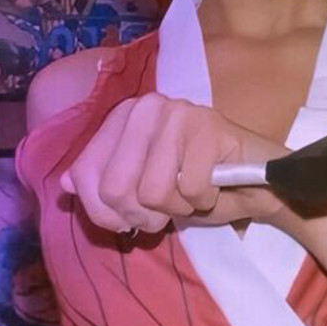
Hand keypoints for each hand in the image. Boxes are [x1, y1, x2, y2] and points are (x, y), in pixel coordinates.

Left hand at [59, 93, 290, 235]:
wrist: (259, 182)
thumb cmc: (199, 185)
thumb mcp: (143, 188)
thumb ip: (105, 182)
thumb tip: (67, 187)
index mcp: (124, 117)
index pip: (85, 176)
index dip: (104, 213)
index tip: (130, 219)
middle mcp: (147, 106)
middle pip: (116, 189)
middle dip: (143, 215)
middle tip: (167, 211)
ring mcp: (180, 114)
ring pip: (153, 193)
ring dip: (177, 210)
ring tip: (193, 196)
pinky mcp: (211, 129)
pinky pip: (190, 191)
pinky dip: (204, 203)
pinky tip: (214, 188)